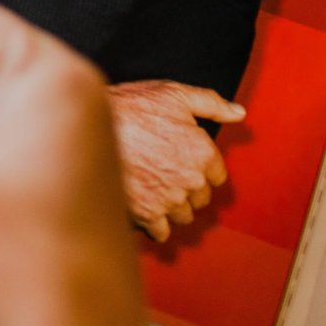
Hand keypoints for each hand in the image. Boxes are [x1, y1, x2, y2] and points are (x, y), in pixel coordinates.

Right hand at [106, 82, 240, 241]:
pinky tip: (142, 207)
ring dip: (171, 207)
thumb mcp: (173, 94)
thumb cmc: (131, 107)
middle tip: (163, 173)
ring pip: (182, 216)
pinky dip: (153, 224)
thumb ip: (211, 103)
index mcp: (203, 152)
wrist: (88, 126)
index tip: (181, 161)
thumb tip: (238, 113)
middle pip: (200, 199)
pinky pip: (161, 232)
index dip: (199, 168)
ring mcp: (169, 199)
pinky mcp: (147, 214)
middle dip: (186, 189)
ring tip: (150, 189)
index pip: (217, 177)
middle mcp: (191, 179)